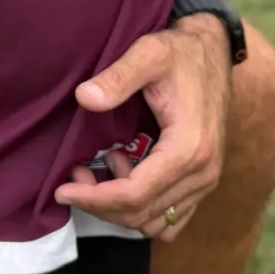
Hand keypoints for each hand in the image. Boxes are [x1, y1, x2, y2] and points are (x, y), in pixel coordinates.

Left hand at [54, 17, 231, 240]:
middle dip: (100, 202)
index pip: (135, 194)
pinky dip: (141, 207)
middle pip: (142, 214)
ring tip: (97, 168)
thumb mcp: (147, 54)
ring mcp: (206, 181)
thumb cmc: (179, 52)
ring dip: (119, 206)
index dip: (94, 198)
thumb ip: (117, 77)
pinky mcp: (203, 181)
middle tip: (73, 173)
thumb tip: (84, 97)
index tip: (61, 190)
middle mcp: (203, 173)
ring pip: (155, 221)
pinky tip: (124, 172)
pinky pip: (171, 217)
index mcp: (189, 149)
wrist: (212, 52)